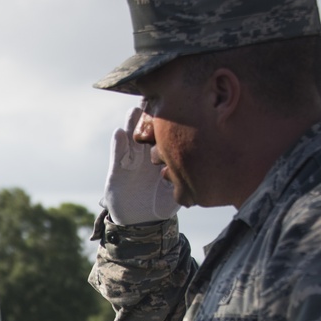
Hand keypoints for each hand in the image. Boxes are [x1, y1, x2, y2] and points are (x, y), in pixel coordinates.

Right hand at [101, 105, 178, 223]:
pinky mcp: (118, 170)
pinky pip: (118, 155)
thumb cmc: (162, 205)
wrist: (140, 222)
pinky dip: (118, 144)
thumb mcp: (178, 193)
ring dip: (132, 123)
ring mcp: (132, 159)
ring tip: (134, 111)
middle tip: (152, 99)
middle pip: (148, 128)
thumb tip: (202, 174)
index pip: (167, 132)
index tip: (177, 102)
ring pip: (132, 136)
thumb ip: (185, 182)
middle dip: (150, 114)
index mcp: (164, 154)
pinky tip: (119, 134)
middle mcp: (148, 152)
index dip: (170, 118)